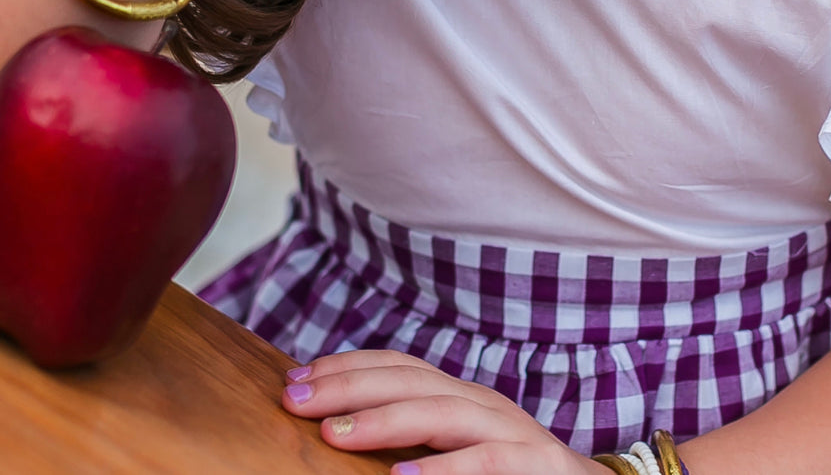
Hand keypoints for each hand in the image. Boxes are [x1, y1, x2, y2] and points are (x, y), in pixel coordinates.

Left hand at [281, 350, 612, 474]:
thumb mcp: (455, 449)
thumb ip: (409, 436)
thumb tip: (335, 432)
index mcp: (460, 398)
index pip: (400, 365)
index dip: (346, 365)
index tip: (293, 377)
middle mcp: (483, 404)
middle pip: (411, 380)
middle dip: (348, 385)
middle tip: (294, 399)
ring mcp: (511, 431)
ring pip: (444, 411)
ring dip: (385, 420)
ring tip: (335, 434)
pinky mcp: (536, 465)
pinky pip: (486, 462)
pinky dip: (444, 469)